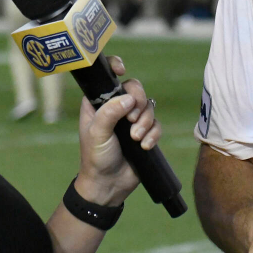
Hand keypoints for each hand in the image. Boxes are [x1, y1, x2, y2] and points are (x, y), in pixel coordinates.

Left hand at [73, 56, 160, 207]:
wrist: (108, 185)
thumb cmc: (95, 157)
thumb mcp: (97, 133)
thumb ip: (109, 113)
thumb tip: (129, 98)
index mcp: (98, 103)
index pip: (108, 77)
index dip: (116, 67)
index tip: (122, 71)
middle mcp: (116, 108)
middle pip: (135, 89)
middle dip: (138, 102)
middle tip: (131, 119)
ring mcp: (131, 120)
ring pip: (148, 107)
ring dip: (145, 122)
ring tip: (136, 138)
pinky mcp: (145, 133)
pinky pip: (157, 124)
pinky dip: (153, 134)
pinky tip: (144, 146)